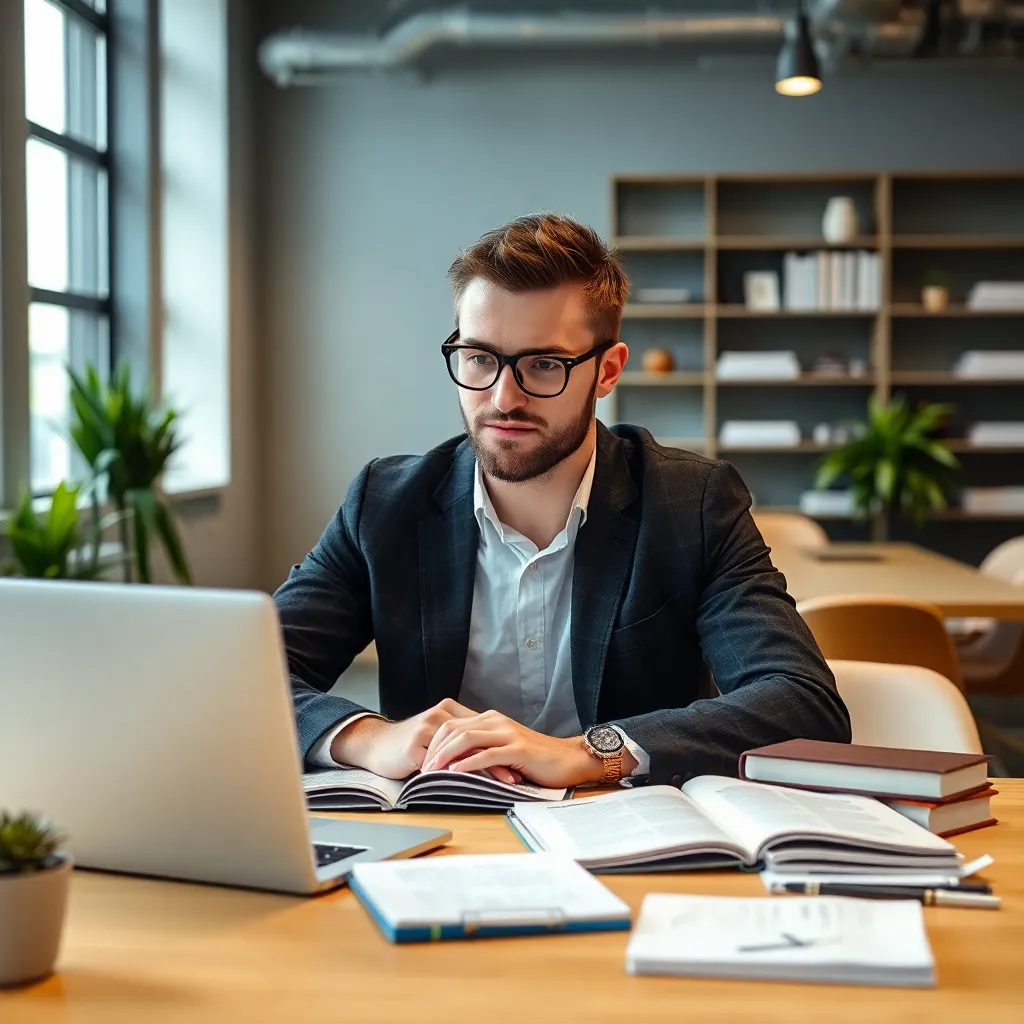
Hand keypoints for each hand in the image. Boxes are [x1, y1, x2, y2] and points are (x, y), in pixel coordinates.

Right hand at [329, 699, 520, 784]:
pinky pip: (443, 762)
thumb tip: (485, 752)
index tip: (520, 764)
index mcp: (448, 710)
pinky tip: (474, 786)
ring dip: (484, 767)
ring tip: (501, 783)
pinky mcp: (416, 743)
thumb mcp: (434, 736)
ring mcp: (428, 727)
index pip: (481, 729)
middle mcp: (440, 715)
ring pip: (463, 749)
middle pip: (476, 737)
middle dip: (498, 758)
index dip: (501, 747)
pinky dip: (461, 774)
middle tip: (516, 776)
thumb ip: (456, 739)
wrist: (374, 744)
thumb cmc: (406, 745)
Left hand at [421, 710, 627, 788]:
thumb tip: (454, 762)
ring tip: (433, 771)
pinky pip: (487, 754)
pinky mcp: (518, 748)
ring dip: (446, 755)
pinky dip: (468, 763)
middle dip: (434, 749)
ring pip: (467, 738)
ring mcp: (507, 733)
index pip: (452, 724)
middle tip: (421, 769)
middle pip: (454, 728)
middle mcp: (496, 721)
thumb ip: (482, 749)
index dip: (434, 742)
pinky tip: (456, 773)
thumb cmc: (535, 759)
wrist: (567, 759)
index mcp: (490, 719)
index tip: (421, 760)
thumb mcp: (503, 749)